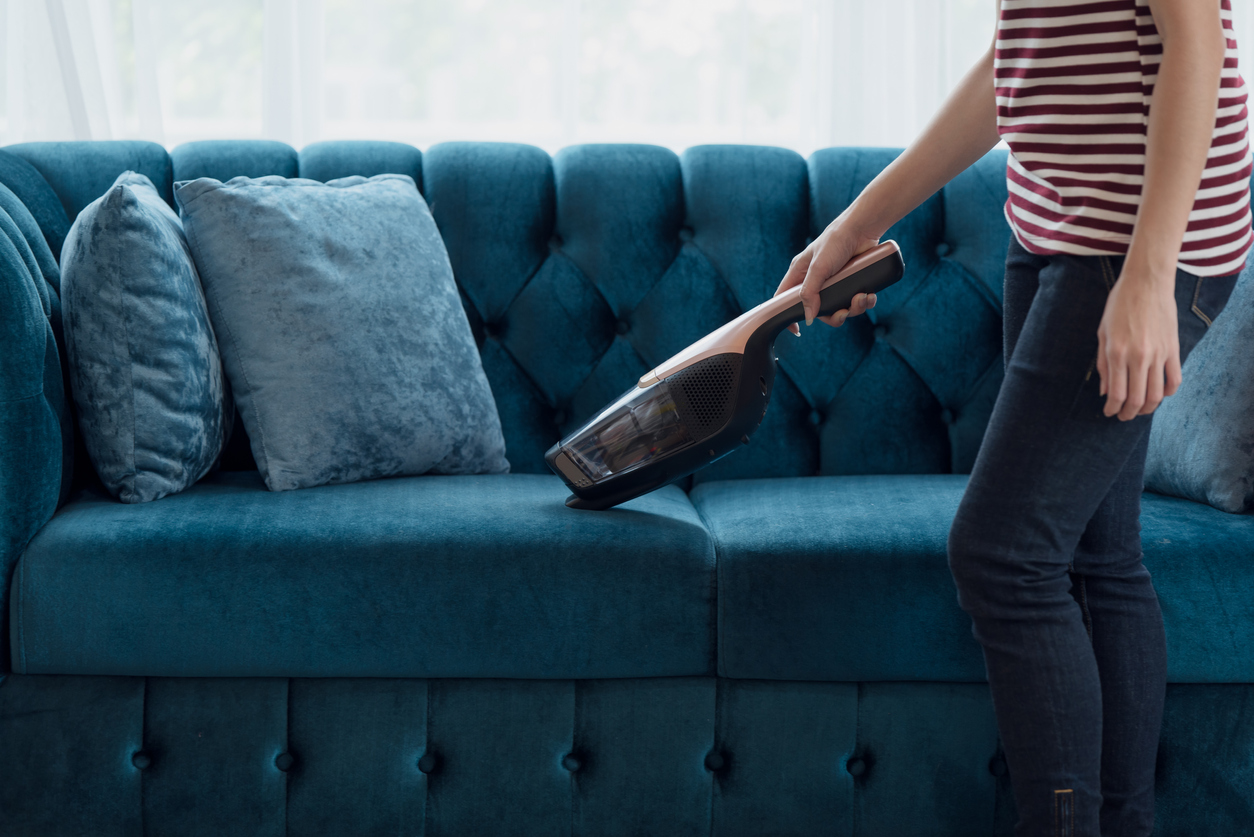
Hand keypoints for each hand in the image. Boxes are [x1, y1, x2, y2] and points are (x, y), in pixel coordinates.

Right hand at [774, 219, 879, 335]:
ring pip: (840, 307)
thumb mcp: (818, 268)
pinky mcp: (852, 282)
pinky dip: (864, 301)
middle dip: (833, 315)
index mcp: (800, 275)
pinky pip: (856, 300)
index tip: (797, 330)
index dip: (788, 315)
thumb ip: (810, 293)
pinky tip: (869, 295)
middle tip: (843, 313)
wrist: (863, 229)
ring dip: (853, 308)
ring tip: (862, 298)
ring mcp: (835, 283)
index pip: (785, 299)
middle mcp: (816, 281)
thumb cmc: (835, 241)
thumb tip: (808, 318)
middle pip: (819, 310)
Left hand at [1095, 269, 1180, 420]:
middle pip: (1137, 399)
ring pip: (1157, 394)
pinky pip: (1175, 379)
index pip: (1116, 393)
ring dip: (1148, 408)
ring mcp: (1159, 354)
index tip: (1109, 413)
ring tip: (1139, 409)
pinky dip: (1169, 393)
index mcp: (1117, 353)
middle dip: (1129, 413)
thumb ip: (1103, 364)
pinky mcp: (1173, 349)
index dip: (1112, 408)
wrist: (1147, 282)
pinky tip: (1160, 394)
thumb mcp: (1102, 333)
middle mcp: (1139, 357)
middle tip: (1123, 416)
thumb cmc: (1119, 305)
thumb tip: (1104, 391)